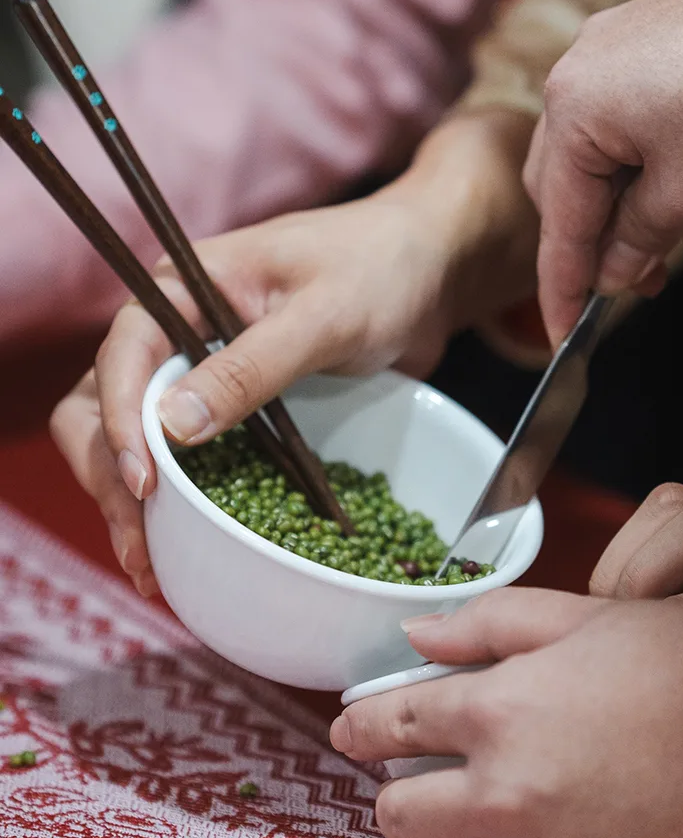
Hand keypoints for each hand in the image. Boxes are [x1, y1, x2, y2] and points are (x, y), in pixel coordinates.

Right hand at [50, 112, 538, 593]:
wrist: (426, 270)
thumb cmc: (379, 269)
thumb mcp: (322, 317)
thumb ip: (250, 367)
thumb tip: (170, 429)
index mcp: (180, 288)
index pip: (121, 357)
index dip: (120, 424)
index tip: (145, 485)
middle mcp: (173, 329)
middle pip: (101, 405)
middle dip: (109, 477)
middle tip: (139, 548)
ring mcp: (198, 369)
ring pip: (131, 438)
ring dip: (129, 500)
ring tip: (149, 567)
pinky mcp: (230, 405)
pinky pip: (182, 455)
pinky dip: (177, 501)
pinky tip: (182, 549)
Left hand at [331, 588, 682, 837]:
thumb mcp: (594, 618)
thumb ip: (492, 628)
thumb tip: (418, 636)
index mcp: (500, 711)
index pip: (392, 726)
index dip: (361, 726)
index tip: (349, 731)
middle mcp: (508, 793)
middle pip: (399, 817)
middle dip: (399, 797)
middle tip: (427, 779)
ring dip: (501, 820)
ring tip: (575, 780)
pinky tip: (624, 813)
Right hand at [524, 0, 682, 342]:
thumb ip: (638, 240)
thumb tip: (615, 269)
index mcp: (573, 106)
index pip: (558, 218)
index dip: (562, 285)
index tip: (562, 331)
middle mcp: (584, 62)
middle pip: (568, 176)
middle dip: (598, 238)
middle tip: (632, 285)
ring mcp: (624, 38)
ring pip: (605, 143)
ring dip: (629, 199)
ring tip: (677, 236)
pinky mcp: (665, 28)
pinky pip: (635, 107)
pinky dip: (651, 156)